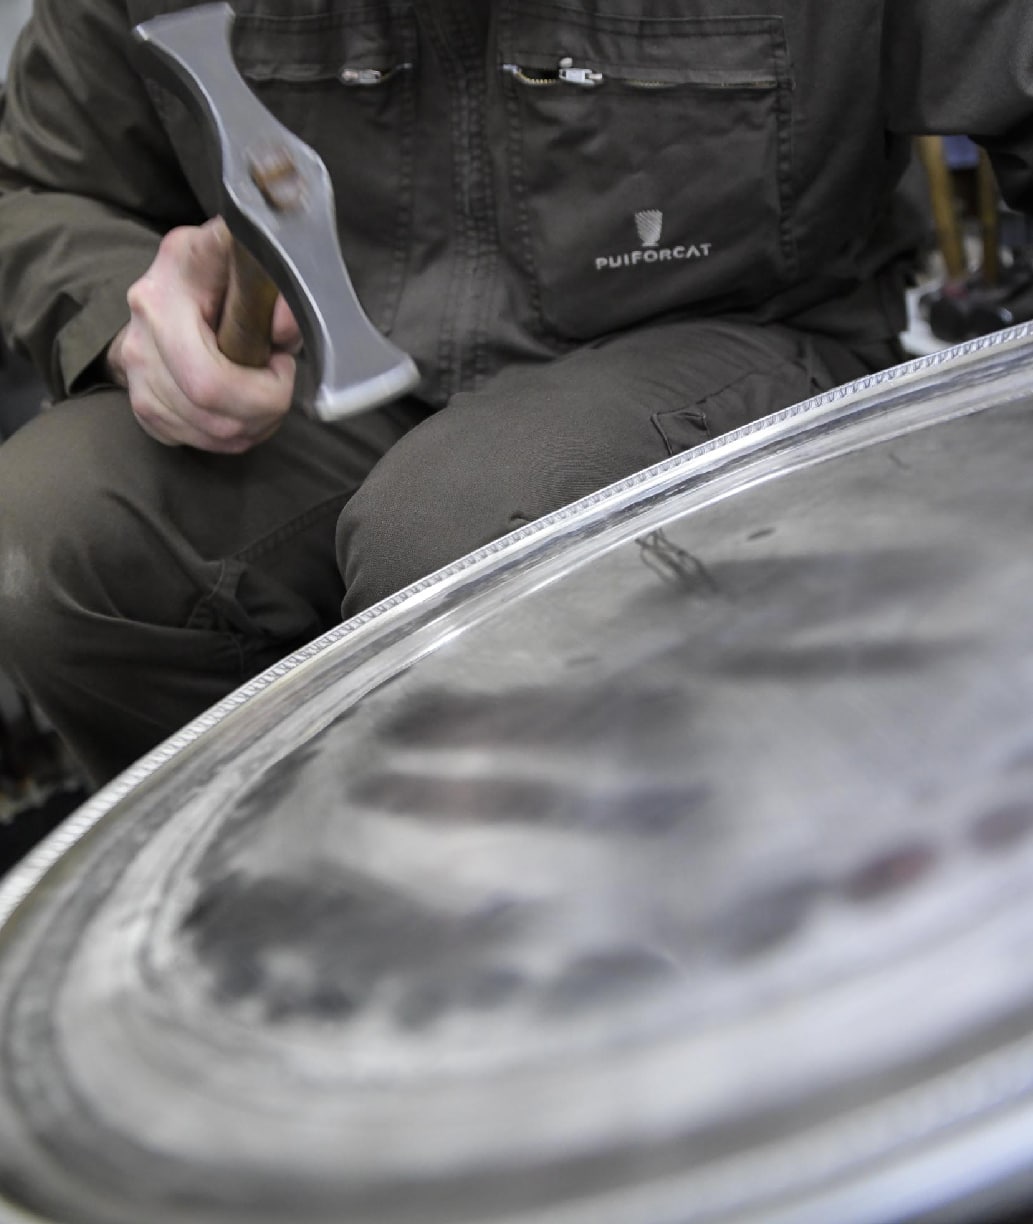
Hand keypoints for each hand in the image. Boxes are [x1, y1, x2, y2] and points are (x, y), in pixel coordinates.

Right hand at [106, 218, 300, 452]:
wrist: (173, 288)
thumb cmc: (221, 275)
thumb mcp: (248, 260)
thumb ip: (277, 281)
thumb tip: (285, 327)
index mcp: (167, 292)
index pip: (211, 378)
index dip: (262, 387)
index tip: (281, 362)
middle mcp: (142, 334)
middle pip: (210, 408)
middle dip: (263, 410)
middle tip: (279, 384)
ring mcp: (134, 371)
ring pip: (208, 432)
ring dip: (251, 426)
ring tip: (265, 395)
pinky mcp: (140, 403)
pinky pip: (193, 440)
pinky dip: (228, 436)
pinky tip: (240, 409)